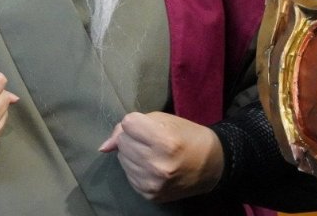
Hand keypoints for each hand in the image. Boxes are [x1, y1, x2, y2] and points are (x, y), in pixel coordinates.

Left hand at [99, 111, 223, 201]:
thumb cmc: (188, 137)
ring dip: (132, 153)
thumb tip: (104, 147)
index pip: (128, 124)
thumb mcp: (164, 120)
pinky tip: (151, 166)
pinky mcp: (150, 194)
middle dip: (132, 137)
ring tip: (151, 153)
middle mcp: (157, 165)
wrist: (212, 166)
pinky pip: (128, 175)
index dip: (137, 122)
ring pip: (122, 158)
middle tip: (151, 141)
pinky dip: (135, 167)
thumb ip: (131, 127)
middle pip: (123, 142)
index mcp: (165, 142)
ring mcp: (153, 183)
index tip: (150, 126)